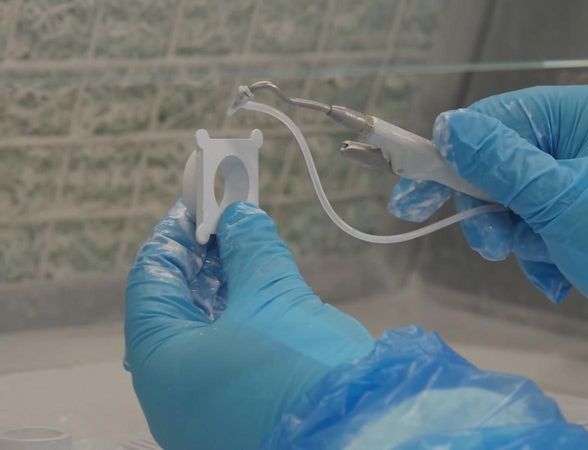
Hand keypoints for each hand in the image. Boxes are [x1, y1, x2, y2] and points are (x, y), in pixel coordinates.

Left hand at [124, 201, 373, 449]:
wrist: (359, 438)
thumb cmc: (301, 368)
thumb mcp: (275, 298)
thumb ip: (251, 250)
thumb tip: (240, 216)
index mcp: (161, 363)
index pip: (151, 282)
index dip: (175, 236)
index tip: (199, 203)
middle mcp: (171, 394)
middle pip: (176, 310)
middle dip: (205, 262)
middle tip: (233, 223)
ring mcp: (203, 412)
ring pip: (204, 337)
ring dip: (226, 292)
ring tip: (253, 254)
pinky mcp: (237, 419)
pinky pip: (226, 362)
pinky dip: (241, 326)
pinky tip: (266, 300)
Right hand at [389, 86, 587, 343]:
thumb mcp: (558, 199)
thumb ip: (498, 163)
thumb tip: (447, 127)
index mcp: (578, 116)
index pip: (495, 120)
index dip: (452, 155)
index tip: (413, 193)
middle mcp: (577, 140)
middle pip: (499, 163)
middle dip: (491, 208)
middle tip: (487, 243)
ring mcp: (580, 180)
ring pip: (512, 201)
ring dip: (517, 236)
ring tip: (542, 259)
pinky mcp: (581, 216)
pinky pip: (534, 226)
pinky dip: (538, 252)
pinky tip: (560, 274)